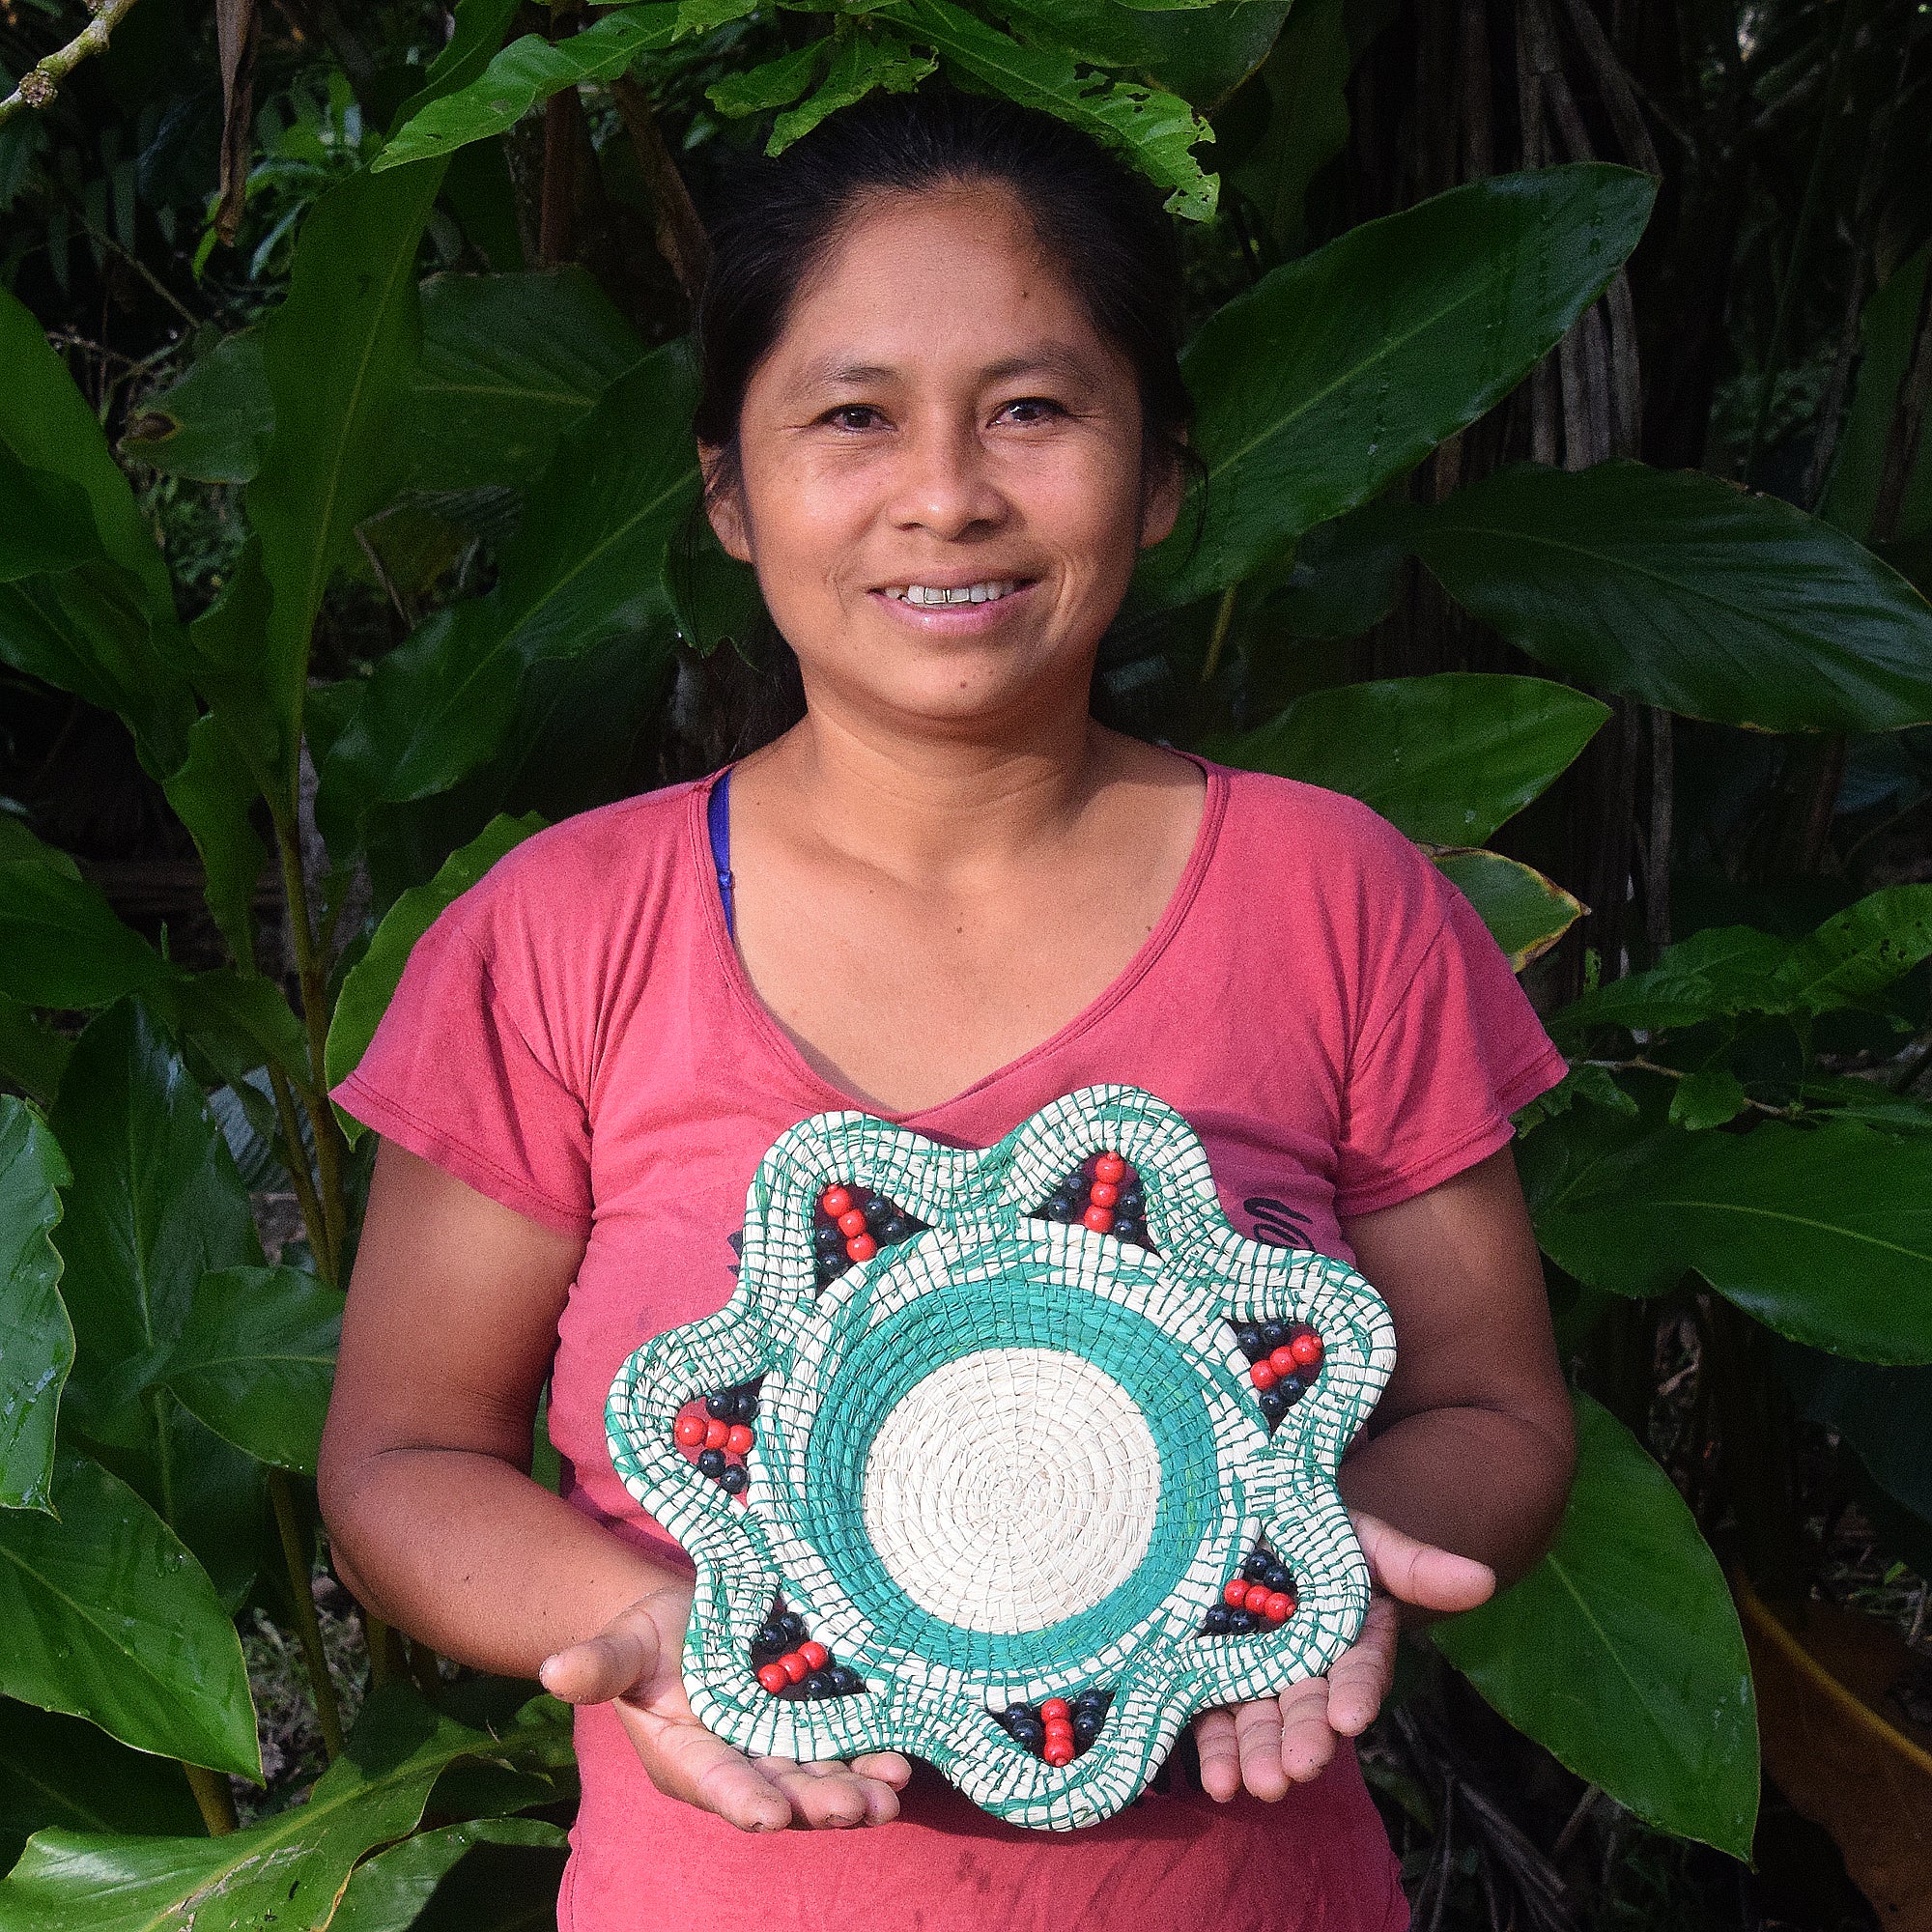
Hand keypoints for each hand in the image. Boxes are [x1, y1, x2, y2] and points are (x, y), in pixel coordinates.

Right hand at [539, 1587, 912, 1830]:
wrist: (684, 1618)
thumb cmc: (644, 1638)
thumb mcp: (621, 1646)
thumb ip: (598, 1664)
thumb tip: (553, 1671)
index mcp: (686, 1758)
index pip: (715, 1782)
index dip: (742, 1798)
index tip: (770, 1813)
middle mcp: (738, 1763)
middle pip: (782, 1791)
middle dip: (820, 1802)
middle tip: (859, 1807)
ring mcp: (778, 1747)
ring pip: (821, 1776)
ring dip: (858, 1787)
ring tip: (894, 1791)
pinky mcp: (810, 1724)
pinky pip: (844, 1746)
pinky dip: (872, 1753)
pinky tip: (904, 1758)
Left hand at [1191, 1512, 1493, 1802]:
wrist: (1253, 1515)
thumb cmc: (1320, 1528)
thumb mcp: (1366, 1538)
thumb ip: (1416, 1566)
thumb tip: (1483, 1581)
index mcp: (1350, 1640)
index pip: (1358, 1672)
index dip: (1355, 1693)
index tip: (1350, 1716)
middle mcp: (1307, 1668)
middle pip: (1309, 1708)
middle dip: (1306, 1739)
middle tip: (1299, 1766)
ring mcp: (1257, 1677)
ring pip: (1262, 1723)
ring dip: (1259, 1756)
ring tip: (1257, 1784)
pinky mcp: (1211, 1677)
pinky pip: (1213, 1717)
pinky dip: (1216, 1750)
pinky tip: (1218, 1782)